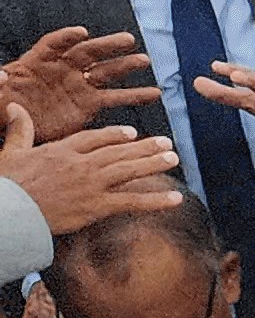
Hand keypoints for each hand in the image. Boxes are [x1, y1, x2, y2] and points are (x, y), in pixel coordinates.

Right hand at [0, 102, 183, 233]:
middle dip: (144, 146)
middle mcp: (80, 164)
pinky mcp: (97, 206)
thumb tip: (14, 107)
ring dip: (154, 164)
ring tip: (173, 158)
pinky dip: (156, 201)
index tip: (130, 132)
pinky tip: (175, 199)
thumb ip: (20, 130)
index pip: (93, 138)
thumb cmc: (6, 184)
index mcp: (60, 150)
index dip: (114, 135)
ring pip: (129, 170)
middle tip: (165, 142)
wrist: (10, 210)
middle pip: (118, 152)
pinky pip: (133, 201)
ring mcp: (91, 184)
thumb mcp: (10, 152)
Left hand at [7, 27, 162, 132]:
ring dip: (125, 66)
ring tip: (144, 61)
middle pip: (87, 52)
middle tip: (127, 40)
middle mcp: (62, 70)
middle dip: (107, 46)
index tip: (81, 34)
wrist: (16, 128)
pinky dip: (134, 96)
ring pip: (105, 72)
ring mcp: (78, 86)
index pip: (54, 45)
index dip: (67, 38)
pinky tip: (153, 93)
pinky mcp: (89, 105)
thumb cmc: (3, 107)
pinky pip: (115, 98)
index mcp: (37, 62)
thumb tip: (2, 72)